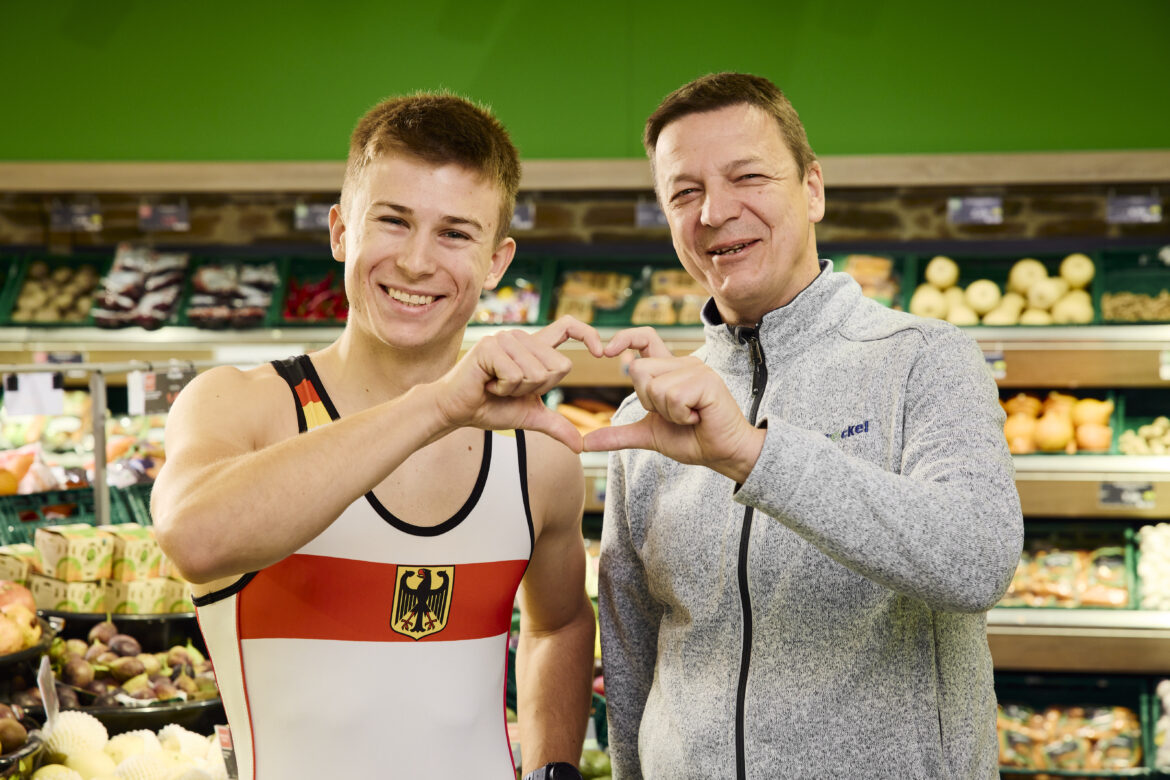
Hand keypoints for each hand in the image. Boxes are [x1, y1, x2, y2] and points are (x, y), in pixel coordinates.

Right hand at [434, 316, 603, 451]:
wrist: (456, 411)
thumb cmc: (490, 408)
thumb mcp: (530, 416)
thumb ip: (556, 425)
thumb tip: (581, 446)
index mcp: (534, 348)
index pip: (568, 326)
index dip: (589, 334)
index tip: (603, 352)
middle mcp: (522, 338)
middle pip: (559, 366)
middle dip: (538, 389)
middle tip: (510, 388)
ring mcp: (506, 339)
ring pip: (538, 373)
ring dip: (518, 390)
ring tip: (497, 386)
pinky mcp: (490, 346)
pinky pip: (516, 375)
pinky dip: (504, 389)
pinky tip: (488, 385)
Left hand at [581, 327, 764, 481]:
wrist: (724, 454)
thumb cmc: (692, 440)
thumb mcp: (648, 435)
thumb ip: (618, 435)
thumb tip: (585, 443)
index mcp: (670, 370)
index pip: (644, 338)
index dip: (624, 338)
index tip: (605, 351)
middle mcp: (683, 364)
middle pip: (639, 371)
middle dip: (649, 401)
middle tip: (675, 414)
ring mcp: (696, 370)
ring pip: (655, 386)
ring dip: (667, 412)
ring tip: (689, 416)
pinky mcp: (707, 381)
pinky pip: (673, 396)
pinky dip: (680, 415)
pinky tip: (697, 417)